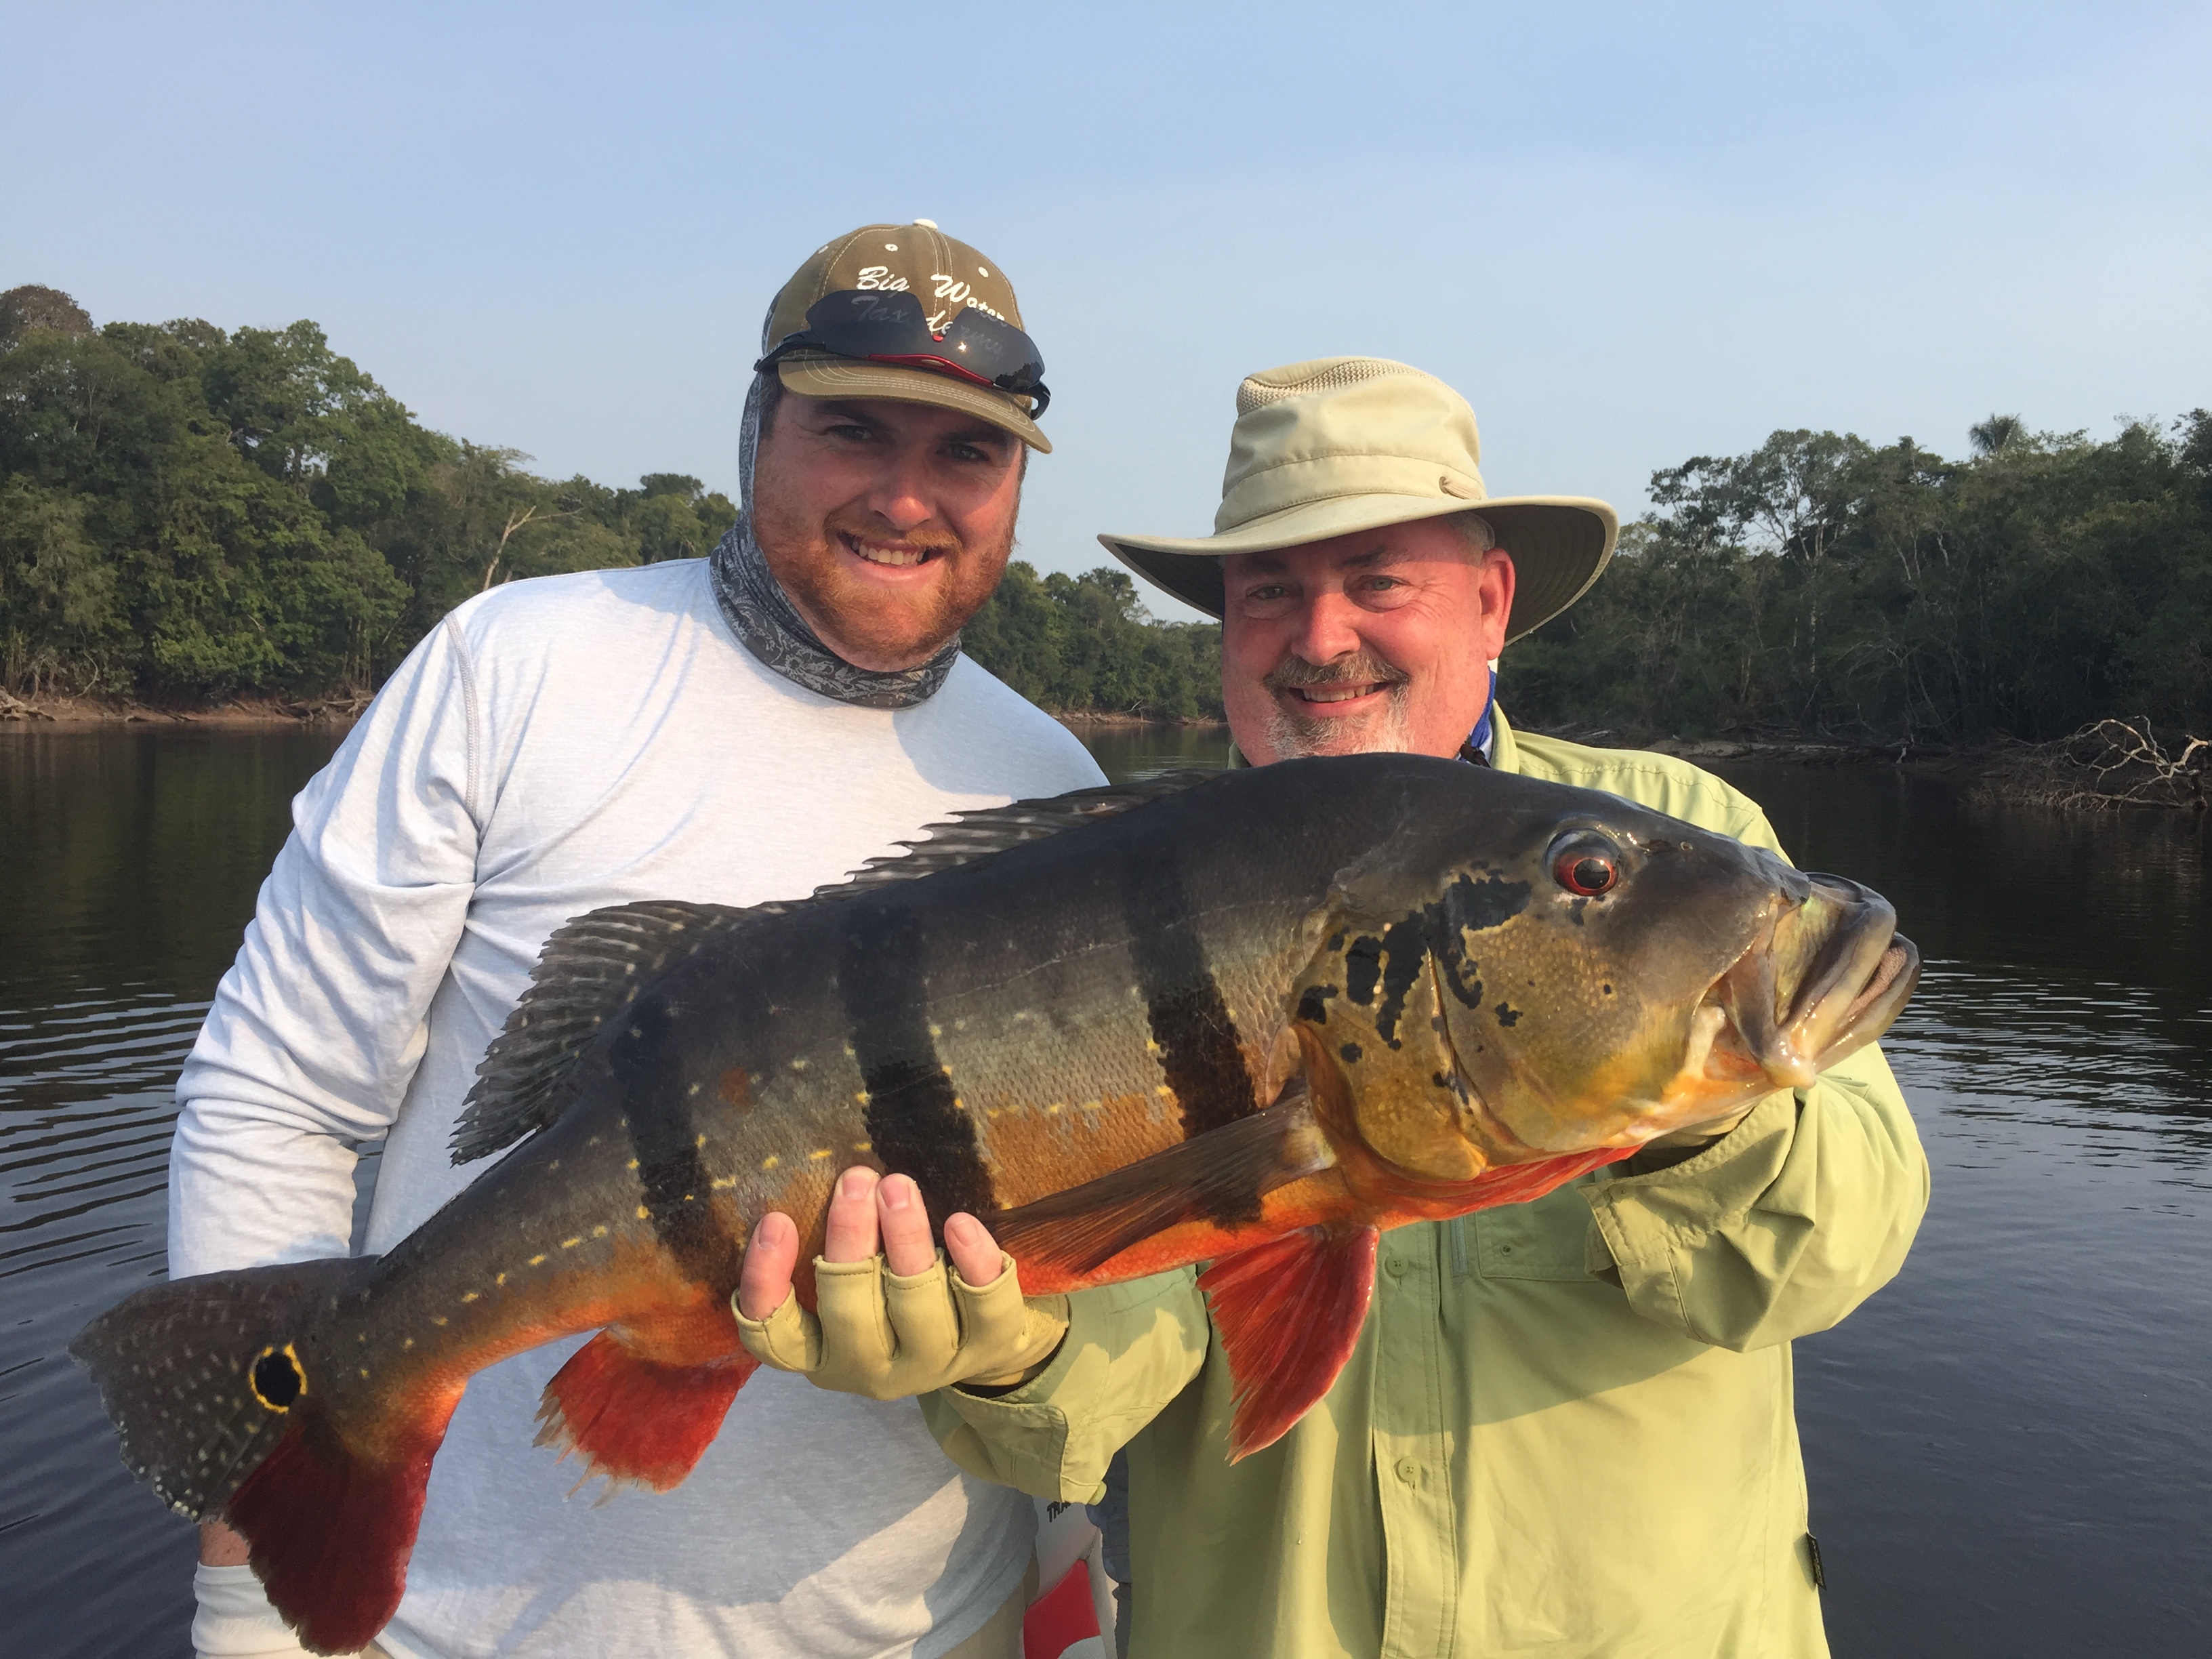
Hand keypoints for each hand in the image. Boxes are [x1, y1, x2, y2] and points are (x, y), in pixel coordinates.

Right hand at [734, 1169, 1066, 1396]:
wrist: (991, 1343)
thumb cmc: (902, 1298)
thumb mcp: (858, 1286)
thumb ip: (835, 1247)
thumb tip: (823, 1173)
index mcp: (825, 1356)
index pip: (776, 1338)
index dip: (767, 1284)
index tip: (775, 1220)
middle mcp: (873, 1370)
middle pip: (849, 1310)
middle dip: (850, 1239)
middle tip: (856, 1179)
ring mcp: (934, 1363)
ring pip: (915, 1305)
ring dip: (905, 1239)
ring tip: (898, 1185)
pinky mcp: (991, 1348)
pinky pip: (985, 1307)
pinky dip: (972, 1261)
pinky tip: (960, 1223)